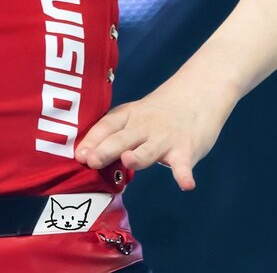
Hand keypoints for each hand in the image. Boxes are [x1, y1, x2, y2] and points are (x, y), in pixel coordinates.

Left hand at [73, 77, 234, 191]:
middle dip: (105, 150)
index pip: (106, 126)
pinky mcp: (186, 148)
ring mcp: (164, 138)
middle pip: (121, 139)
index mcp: (128, 117)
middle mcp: (143, 126)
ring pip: (148, 150)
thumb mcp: (135, 116)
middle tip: (91, 161)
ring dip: (138, 156)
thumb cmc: (159, 112)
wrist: (198, 92)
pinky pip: (184, 163)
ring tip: (128, 160)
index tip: (78, 154)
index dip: (91, 139)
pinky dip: (185, 174)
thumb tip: (89, 156)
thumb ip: (117, 135)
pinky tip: (186, 184)